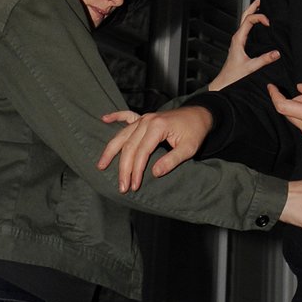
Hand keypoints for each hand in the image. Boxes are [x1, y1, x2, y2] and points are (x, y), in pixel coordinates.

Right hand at [97, 105, 213, 191]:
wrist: (200, 115)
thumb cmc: (195, 131)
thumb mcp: (189, 148)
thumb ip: (172, 160)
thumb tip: (154, 173)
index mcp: (157, 127)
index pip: (142, 152)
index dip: (136, 170)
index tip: (134, 186)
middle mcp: (147, 121)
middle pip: (128, 146)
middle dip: (123, 168)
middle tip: (121, 186)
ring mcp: (144, 118)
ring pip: (122, 135)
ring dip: (111, 151)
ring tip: (101, 165)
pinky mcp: (144, 118)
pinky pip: (126, 116)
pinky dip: (115, 117)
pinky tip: (104, 119)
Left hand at [208, 0, 279, 90]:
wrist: (224, 82)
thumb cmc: (233, 76)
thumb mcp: (251, 67)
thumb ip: (264, 60)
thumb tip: (277, 53)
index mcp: (238, 39)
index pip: (249, 20)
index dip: (260, 17)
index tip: (269, 23)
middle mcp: (237, 37)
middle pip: (244, 17)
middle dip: (253, 7)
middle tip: (262, 0)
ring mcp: (238, 40)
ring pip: (244, 22)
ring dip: (252, 13)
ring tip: (261, 7)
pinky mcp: (240, 45)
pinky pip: (246, 29)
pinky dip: (252, 23)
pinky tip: (259, 25)